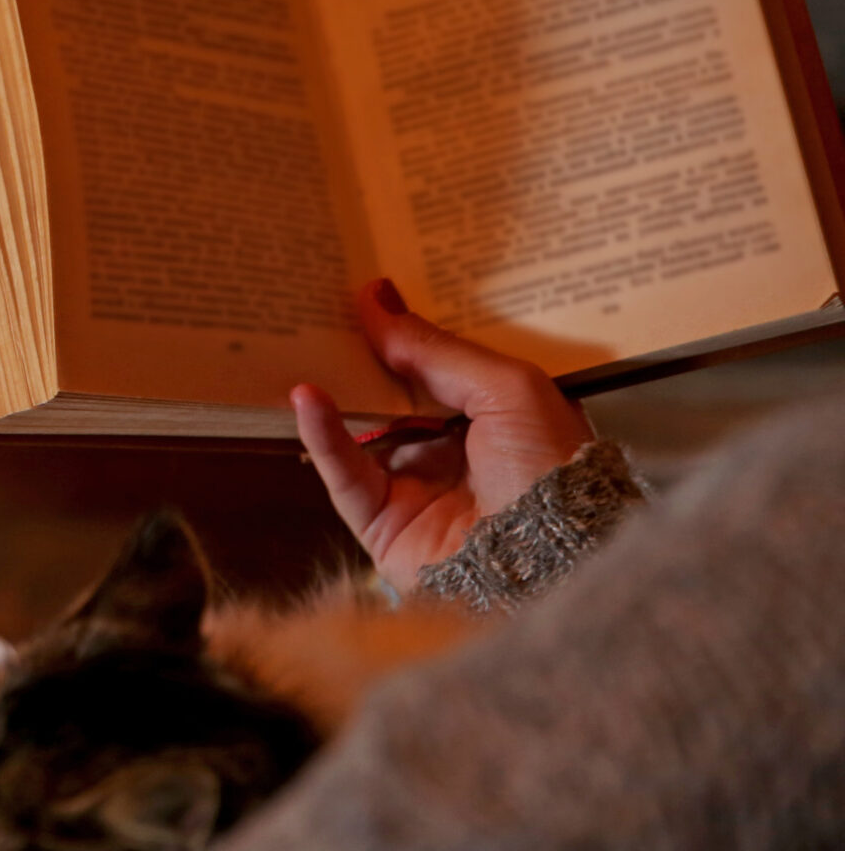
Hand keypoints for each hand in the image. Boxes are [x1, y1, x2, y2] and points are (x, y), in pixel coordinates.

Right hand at [291, 278, 594, 591]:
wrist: (549, 562)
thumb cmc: (548, 470)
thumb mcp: (506, 387)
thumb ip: (435, 349)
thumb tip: (376, 298)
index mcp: (498, 417)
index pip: (442, 364)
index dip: (408, 329)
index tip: (367, 288)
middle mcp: (456, 450)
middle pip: (395, 392)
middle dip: (362, 353)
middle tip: (321, 306)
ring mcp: (417, 487)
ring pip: (362, 428)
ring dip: (334, 389)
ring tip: (301, 342)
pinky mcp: (382, 522)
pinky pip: (344, 472)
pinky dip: (322, 435)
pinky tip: (306, 396)